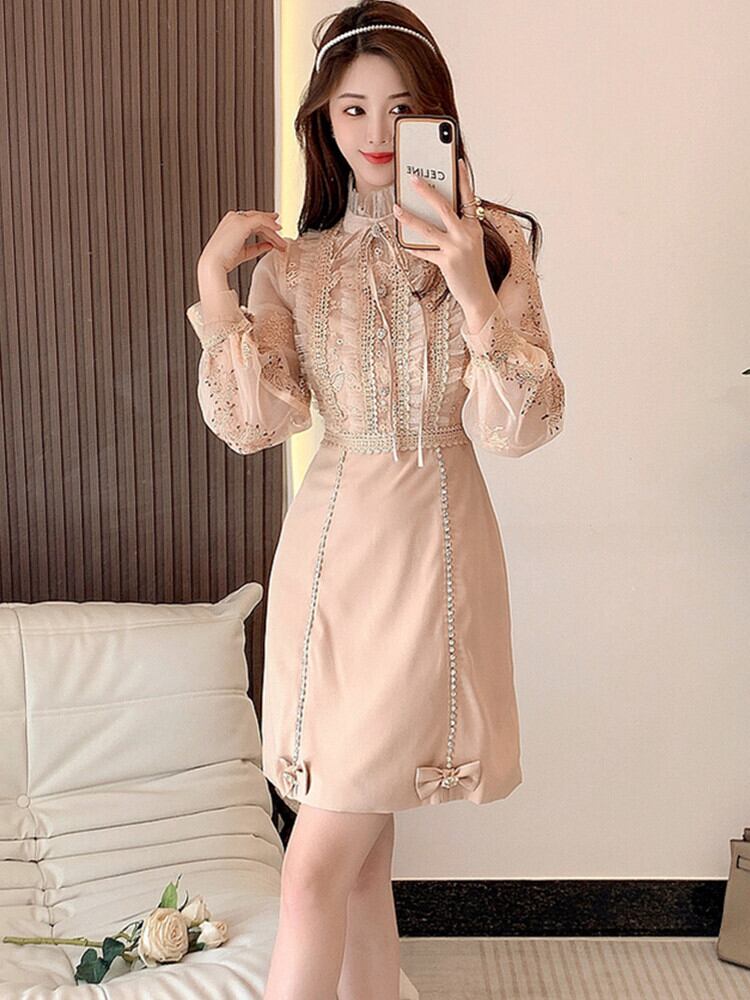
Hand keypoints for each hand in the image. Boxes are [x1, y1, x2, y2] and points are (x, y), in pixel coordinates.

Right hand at [198, 209, 286, 276]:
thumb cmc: (224, 261)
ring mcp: (237, 219)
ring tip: (282, 243)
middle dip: (272, 229)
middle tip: (282, 237)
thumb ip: (257, 247)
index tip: (276, 228)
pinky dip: (271, 225)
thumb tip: (269, 245)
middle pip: (258, 220)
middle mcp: (233, 218)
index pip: (252, 220)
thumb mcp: (244, 252)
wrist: (214, 263)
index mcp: (231, 223)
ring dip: (273, 232)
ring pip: (261, 221)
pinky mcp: (242, 223)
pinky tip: (278, 231)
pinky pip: (261, 220)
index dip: (265, 224)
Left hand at [393, 159, 494, 315]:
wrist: (479, 294)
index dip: (463, 178)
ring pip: (428, 228)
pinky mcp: (446, 262)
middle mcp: (466, 234)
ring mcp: (456, 248)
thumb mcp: (470, 243)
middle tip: (412, 178)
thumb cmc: (472, 267)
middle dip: (426, 191)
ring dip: (409, 217)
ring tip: (396, 208)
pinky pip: (424, 251)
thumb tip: (434, 214)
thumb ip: (457, 227)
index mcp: (474, 226)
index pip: (468, 196)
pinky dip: (413, 247)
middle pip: (444, 207)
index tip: (457, 161)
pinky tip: (402, 242)